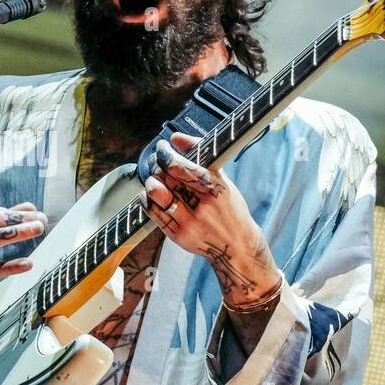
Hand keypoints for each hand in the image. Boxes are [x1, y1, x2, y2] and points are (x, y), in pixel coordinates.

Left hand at [141, 132, 279, 306]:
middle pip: (166, 178)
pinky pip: (154, 213)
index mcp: (216, 188)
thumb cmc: (230, 209)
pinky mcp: (178, 236)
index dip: (166, 154)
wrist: (237, 245)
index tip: (163, 147)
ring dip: (151, 181)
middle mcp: (202, 206)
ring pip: (157, 194)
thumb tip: (176, 138)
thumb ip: (200, 157)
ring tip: (155, 177)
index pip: (181, 167)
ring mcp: (189, 222)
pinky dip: (147, 199)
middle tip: (157, 160)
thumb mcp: (223, 181)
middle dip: (157, 164)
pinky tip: (151, 193)